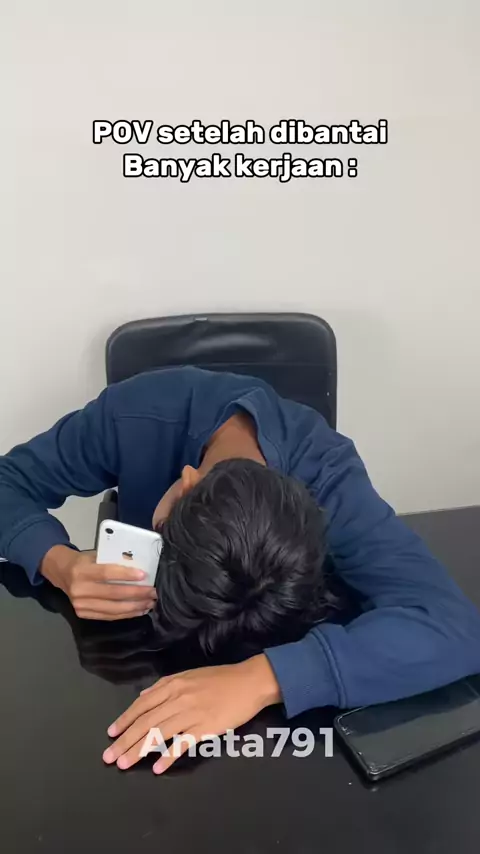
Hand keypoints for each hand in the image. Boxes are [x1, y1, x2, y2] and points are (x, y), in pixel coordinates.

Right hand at [40, 546, 156, 620]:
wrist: (61, 573)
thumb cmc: (83, 561)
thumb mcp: (95, 555)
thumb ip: (113, 560)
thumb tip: (139, 565)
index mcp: (81, 570)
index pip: (106, 573)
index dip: (126, 575)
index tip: (144, 575)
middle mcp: (79, 589)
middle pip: (113, 594)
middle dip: (137, 594)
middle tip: (154, 592)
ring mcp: (80, 605)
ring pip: (113, 608)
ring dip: (135, 606)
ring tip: (150, 602)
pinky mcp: (83, 614)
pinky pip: (109, 616)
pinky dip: (126, 614)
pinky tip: (139, 610)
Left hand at [103, 654, 280, 773]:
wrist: (249, 681)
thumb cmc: (220, 678)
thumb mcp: (189, 675)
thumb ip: (165, 686)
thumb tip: (143, 696)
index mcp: (172, 684)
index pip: (142, 705)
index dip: (125, 720)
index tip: (111, 734)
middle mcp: (178, 698)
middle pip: (145, 722)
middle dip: (125, 740)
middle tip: (109, 757)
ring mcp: (191, 713)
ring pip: (158, 733)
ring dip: (139, 750)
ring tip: (124, 764)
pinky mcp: (206, 728)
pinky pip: (182, 743)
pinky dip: (168, 756)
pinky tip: (157, 768)